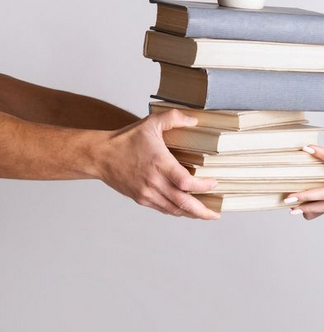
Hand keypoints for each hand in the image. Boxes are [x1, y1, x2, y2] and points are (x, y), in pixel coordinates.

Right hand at [92, 109, 220, 219]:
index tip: (215, 183)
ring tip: (205, 214)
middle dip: (202, 212)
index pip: (186, 182)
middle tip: (216, 215)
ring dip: (191, 214)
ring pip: (174, 210)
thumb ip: (174, 117)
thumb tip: (194, 120)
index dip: (203, 186)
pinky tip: (185, 209)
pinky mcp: (141, 198)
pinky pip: (163, 209)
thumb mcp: (151, 123)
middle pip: (183, 203)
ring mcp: (147, 193)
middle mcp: (154, 182)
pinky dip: (176, 211)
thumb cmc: (125, 140)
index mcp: (160, 164)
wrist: (100, 156)